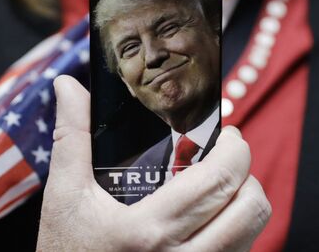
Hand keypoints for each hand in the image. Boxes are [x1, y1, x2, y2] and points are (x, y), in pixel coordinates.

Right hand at [37, 75, 270, 250]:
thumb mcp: (64, 198)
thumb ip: (71, 138)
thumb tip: (67, 85)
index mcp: (150, 231)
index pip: (219, 181)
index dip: (235, 150)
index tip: (227, 134)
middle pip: (250, 207)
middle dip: (246, 170)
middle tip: (227, 153)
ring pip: (253, 233)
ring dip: (245, 200)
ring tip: (220, 184)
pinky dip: (238, 228)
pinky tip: (212, 216)